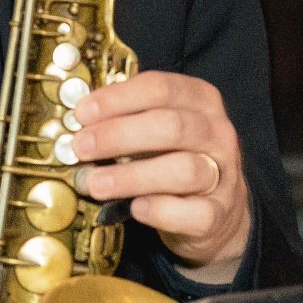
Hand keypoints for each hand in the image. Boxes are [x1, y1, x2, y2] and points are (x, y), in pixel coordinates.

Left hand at [73, 70, 250, 281]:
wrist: (217, 211)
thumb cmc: (174, 160)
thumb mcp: (157, 129)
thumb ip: (127, 119)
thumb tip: (78, 120)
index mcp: (200, 100)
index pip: (160, 88)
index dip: (117, 98)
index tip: (83, 113)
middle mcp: (217, 133)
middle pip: (171, 126)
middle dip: (119, 135)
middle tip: (82, 147)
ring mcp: (223, 174)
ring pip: (184, 169)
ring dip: (133, 176)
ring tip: (96, 183)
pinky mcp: (219, 214)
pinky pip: (194, 212)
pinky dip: (162, 210)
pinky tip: (136, 208)